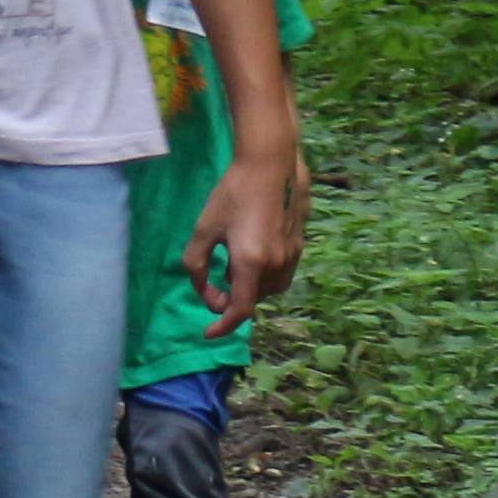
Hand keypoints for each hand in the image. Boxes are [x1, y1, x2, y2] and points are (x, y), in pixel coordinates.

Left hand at [183, 144, 308, 335]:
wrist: (271, 164)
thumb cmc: (233, 194)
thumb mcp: (204, 229)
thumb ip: (197, 265)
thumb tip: (205, 292)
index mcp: (251, 262)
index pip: (240, 310)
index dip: (223, 326)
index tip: (208, 333)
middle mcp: (276, 264)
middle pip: (252, 300)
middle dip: (230, 300)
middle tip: (211, 284)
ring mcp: (292, 256)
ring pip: (269, 290)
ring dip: (248, 289)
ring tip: (229, 266)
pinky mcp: (300, 246)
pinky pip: (280, 275)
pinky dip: (262, 277)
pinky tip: (249, 255)